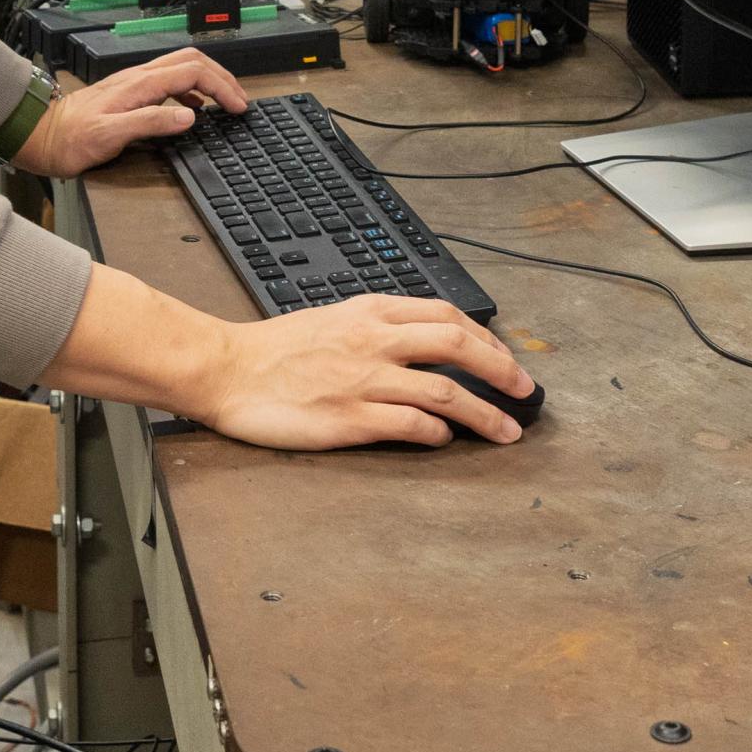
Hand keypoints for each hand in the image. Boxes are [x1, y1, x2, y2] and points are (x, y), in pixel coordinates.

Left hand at [9, 48, 246, 177]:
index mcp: (139, 85)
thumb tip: (188, 115)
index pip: (194, 71)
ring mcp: (135, 83)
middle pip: (192, 60)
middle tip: (239, 101)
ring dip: (209, 81)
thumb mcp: (110, 136)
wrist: (41, 136)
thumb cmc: (70, 140)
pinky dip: (191, 91)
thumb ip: (150, 123)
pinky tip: (192, 109)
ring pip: (182, 68)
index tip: (238, 107)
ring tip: (224, 103)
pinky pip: (169, 82)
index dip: (222, 86)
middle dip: (222, 77)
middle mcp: (139, 78)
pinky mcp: (130, 93)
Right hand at [188, 295, 536, 448]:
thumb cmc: (274, 350)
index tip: (506, 359)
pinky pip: (411, 424)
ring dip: (484, 413)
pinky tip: (445, 439)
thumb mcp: (333, 318)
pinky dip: (438, 432)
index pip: (446, 315)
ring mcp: (364, 379)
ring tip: (506, 431)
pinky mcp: (350, 418)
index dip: (487, 339)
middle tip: (526, 391)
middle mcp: (374, 340)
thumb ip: (378, 327)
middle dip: (502, 370)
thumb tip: (423, 343)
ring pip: (444, 390)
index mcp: (370, 312)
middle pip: (458, 345)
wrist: (226, 370)